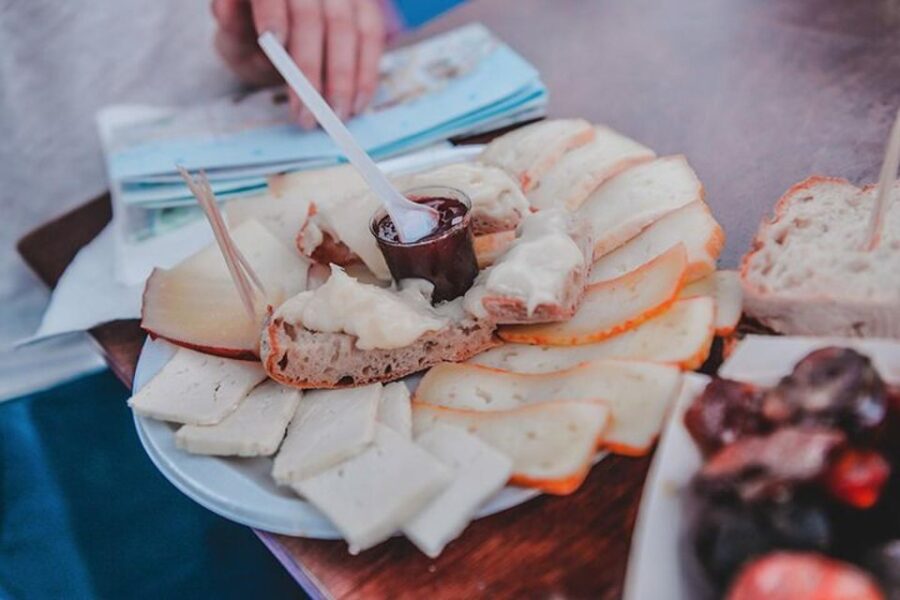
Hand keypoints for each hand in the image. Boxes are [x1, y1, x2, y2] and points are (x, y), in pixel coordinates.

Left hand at [212, 0, 385, 127]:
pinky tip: (355, 105)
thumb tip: (223, 9)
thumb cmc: (251, 31)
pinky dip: (365, 74)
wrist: (279, 27)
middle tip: (308, 112)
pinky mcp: (365, 8)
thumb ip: (230, 23)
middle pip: (311, 16)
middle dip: (310, 68)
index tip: (273, 41)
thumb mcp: (232, 31)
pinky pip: (371, 38)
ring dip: (342, 79)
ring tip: (334, 117)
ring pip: (347, 29)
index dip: (273, 12)